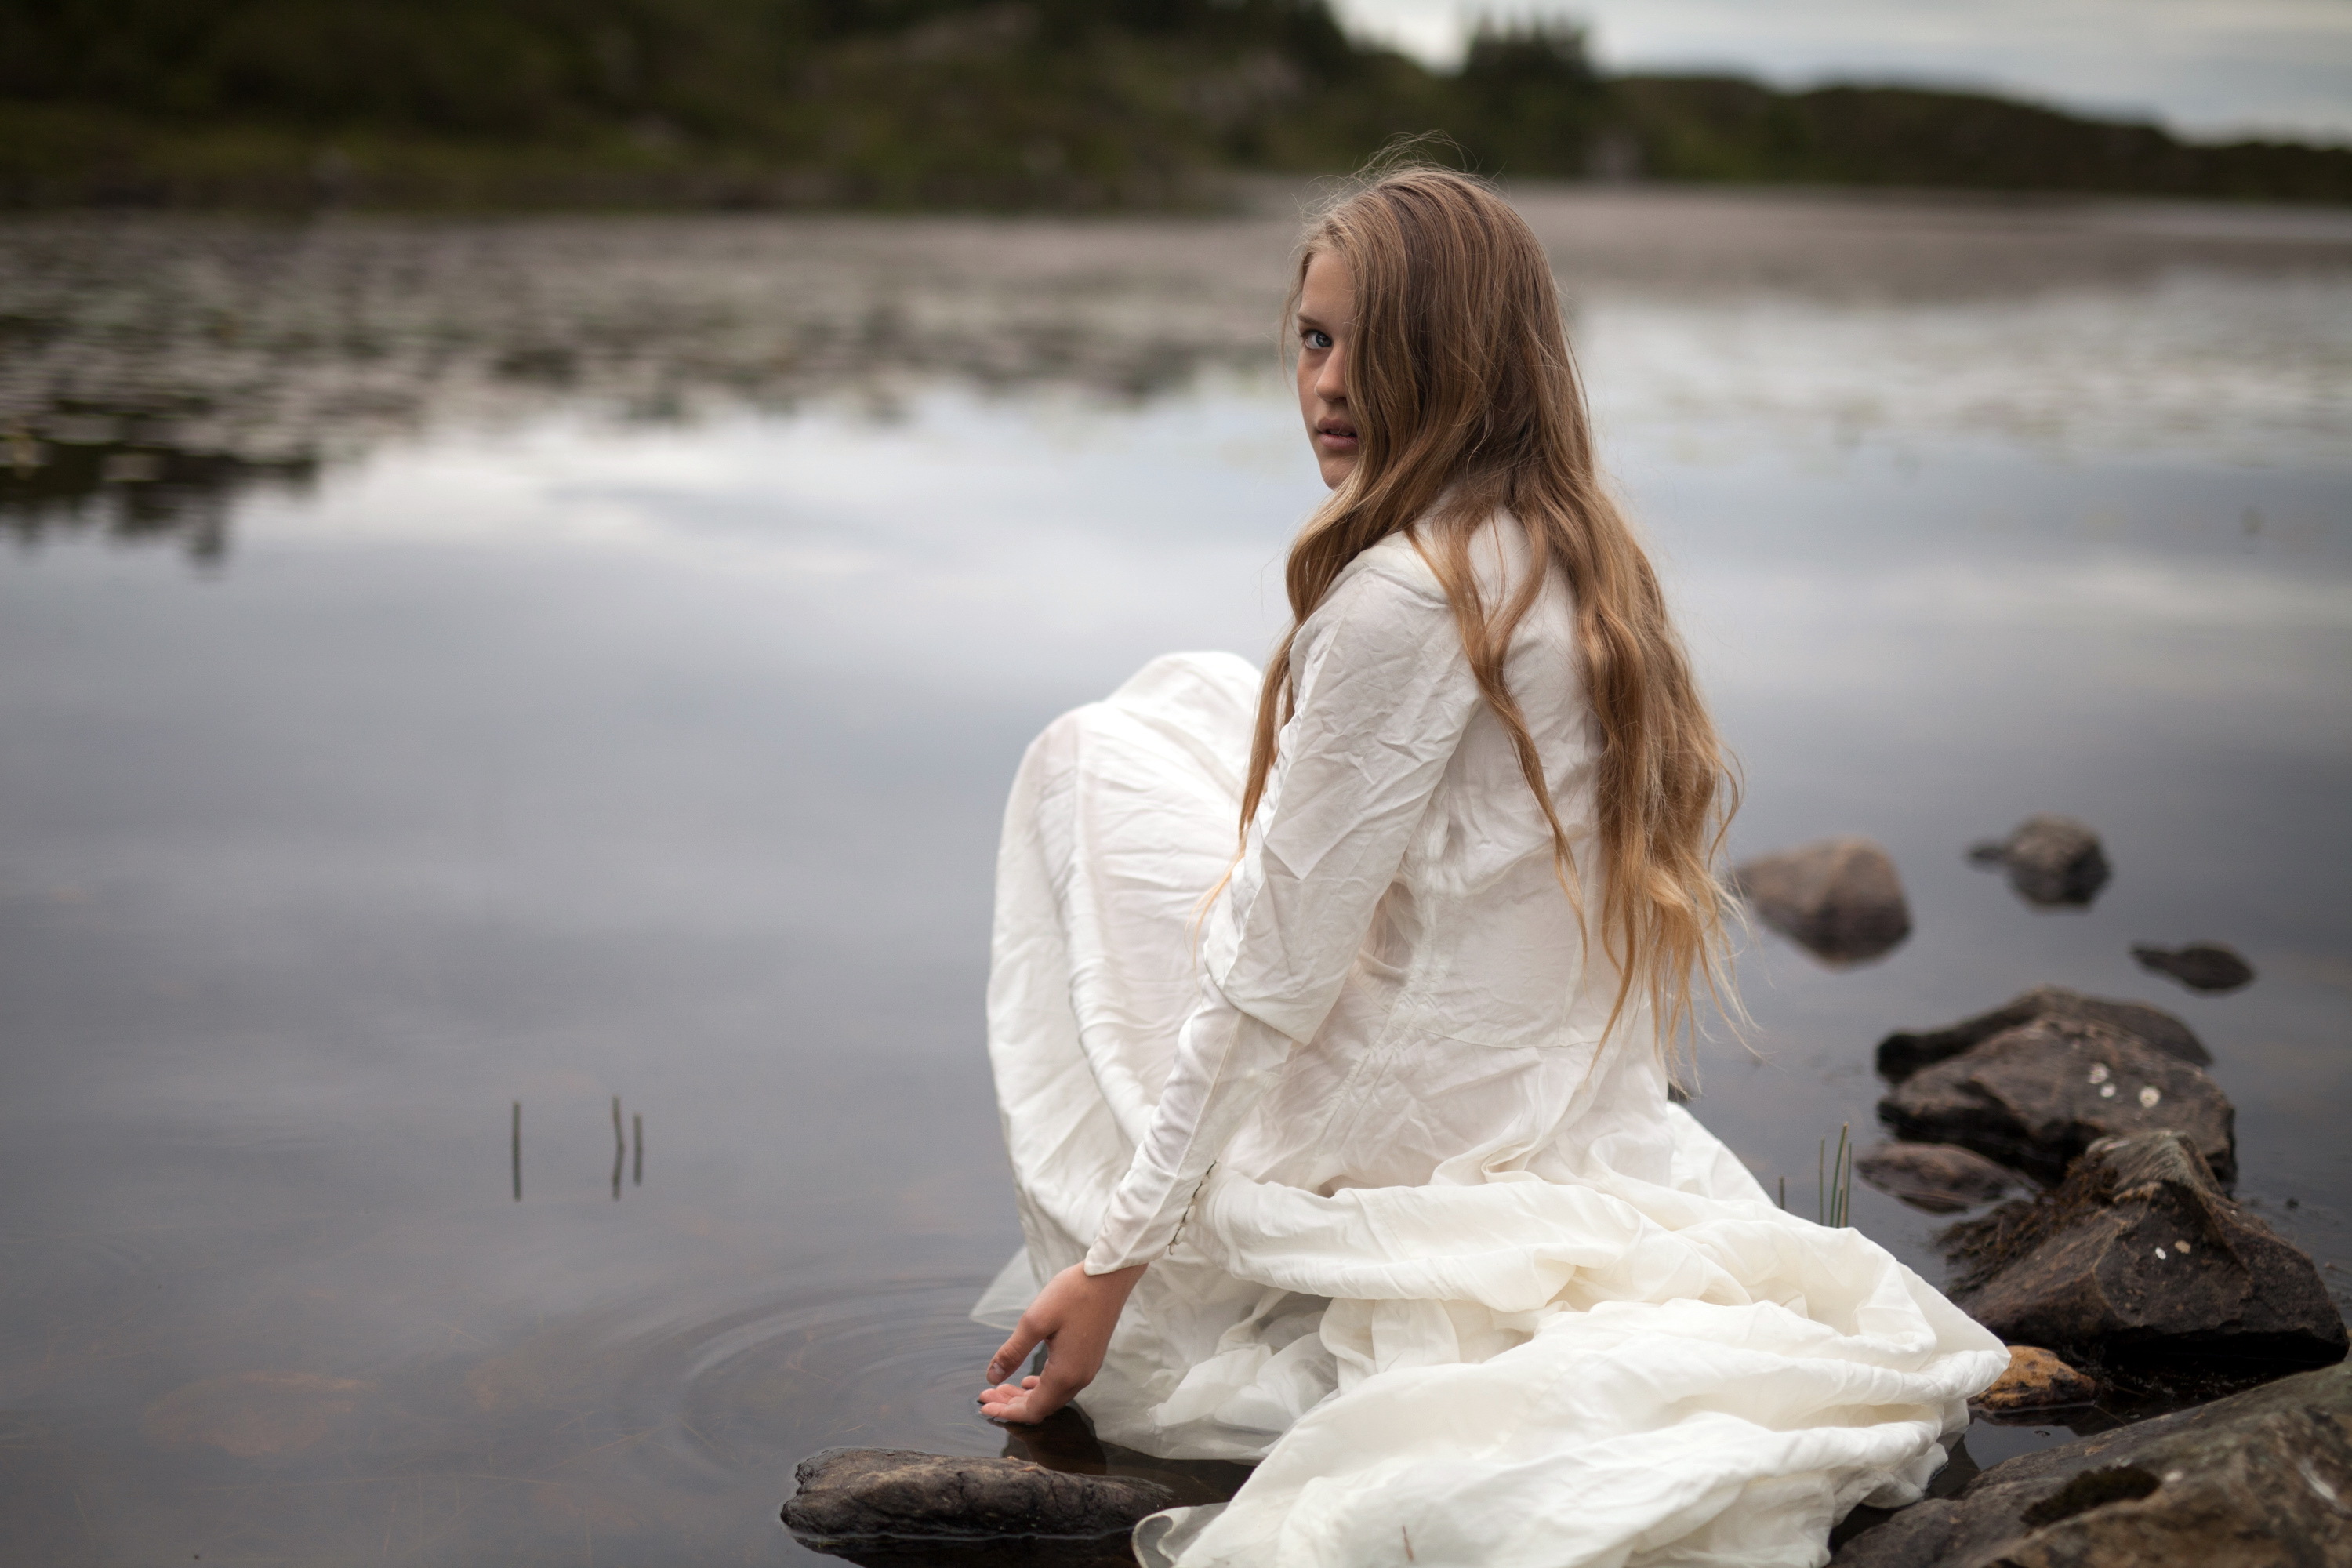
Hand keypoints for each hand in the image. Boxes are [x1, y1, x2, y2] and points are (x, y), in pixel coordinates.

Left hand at [978, 1262, 1144, 1423]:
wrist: (1109, 1277)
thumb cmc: (1073, 1294)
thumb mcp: (1034, 1321)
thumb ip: (1012, 1353)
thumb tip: (992, 1377)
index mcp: (1065, 1373)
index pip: (1033, 1410)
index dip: (1007, 1412)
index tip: (984, 1406)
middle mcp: (1079, 1378)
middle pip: (1042, 1406)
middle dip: (1012, 1404)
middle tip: (987, 1394)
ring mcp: (1087, 1369)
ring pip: (1052, 1396)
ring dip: (1026, 1395)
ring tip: (1003, 1386)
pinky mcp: (1089, 1358)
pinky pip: (1062, 1384)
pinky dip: (1041, 1386)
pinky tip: (1029, 1379)